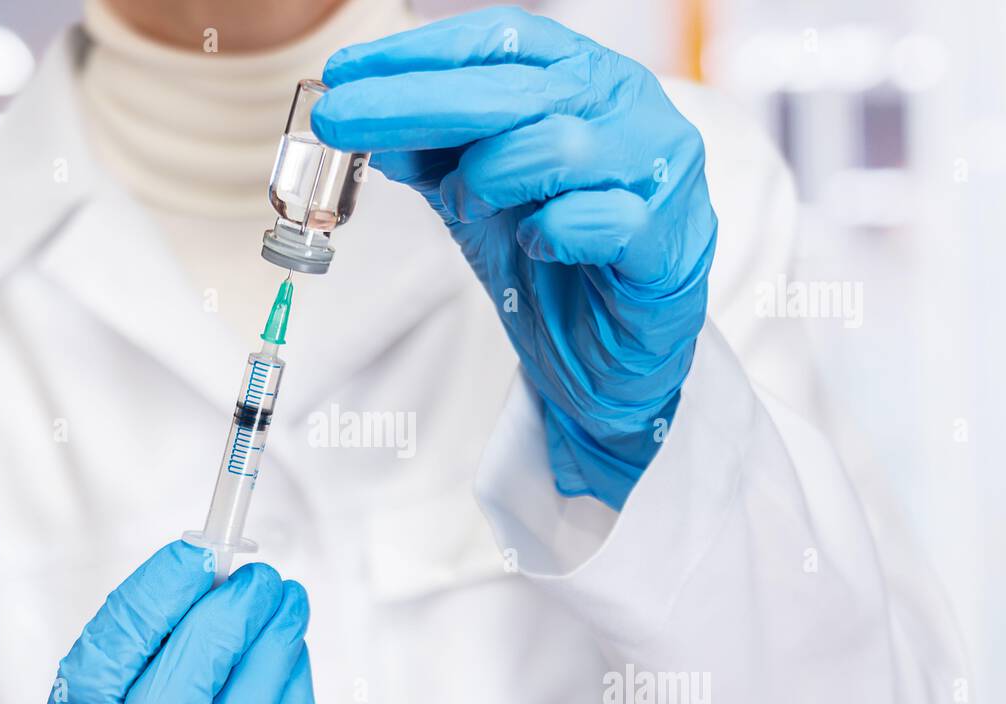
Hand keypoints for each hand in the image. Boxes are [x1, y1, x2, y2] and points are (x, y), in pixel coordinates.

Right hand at [23, 541, 314, 703]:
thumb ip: (138, 658)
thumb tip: (204, 568)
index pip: (93, 682)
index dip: (146, 610)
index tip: (192, 555)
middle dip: (218, 628)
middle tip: (255, 579)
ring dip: (270, 652)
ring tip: (285, 603)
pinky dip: (291, 693)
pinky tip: (289, 658)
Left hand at [315, 5, 717, 508]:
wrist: (612, 359)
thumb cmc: (554, 266)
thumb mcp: (477, 203)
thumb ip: (433, 159)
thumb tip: (366, 128)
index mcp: (585, 83)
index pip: (502, 41)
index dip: (419, 53)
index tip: (343, 73)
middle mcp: (628, 111)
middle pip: (513, 87)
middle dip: (413, 102)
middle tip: (338, 119)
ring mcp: (658, 173)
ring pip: (557, 144)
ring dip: (488, 177)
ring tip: (465, 207)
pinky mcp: (668, 245)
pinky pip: (604, 219)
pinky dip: (553, 230)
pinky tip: (534, 244)